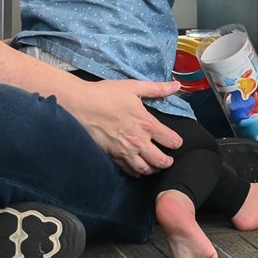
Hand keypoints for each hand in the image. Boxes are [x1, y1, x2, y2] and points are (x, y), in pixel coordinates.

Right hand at [69, 79, 183, 176]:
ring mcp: (125, 151)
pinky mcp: (112, 156)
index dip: (177, 142)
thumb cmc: (106, 94)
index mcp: (146, 123)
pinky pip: (129, 170)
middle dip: (168, 162)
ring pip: (145, 169)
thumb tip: (176, 85)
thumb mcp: (134, 87)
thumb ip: (157, 89)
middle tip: (169, 160)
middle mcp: (138, 141)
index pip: (170, 139)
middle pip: (160, 160)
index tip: (177, 142)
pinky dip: (137, 172)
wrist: (81, 105)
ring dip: (153, 169)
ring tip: (156, 166)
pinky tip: (138, 169)